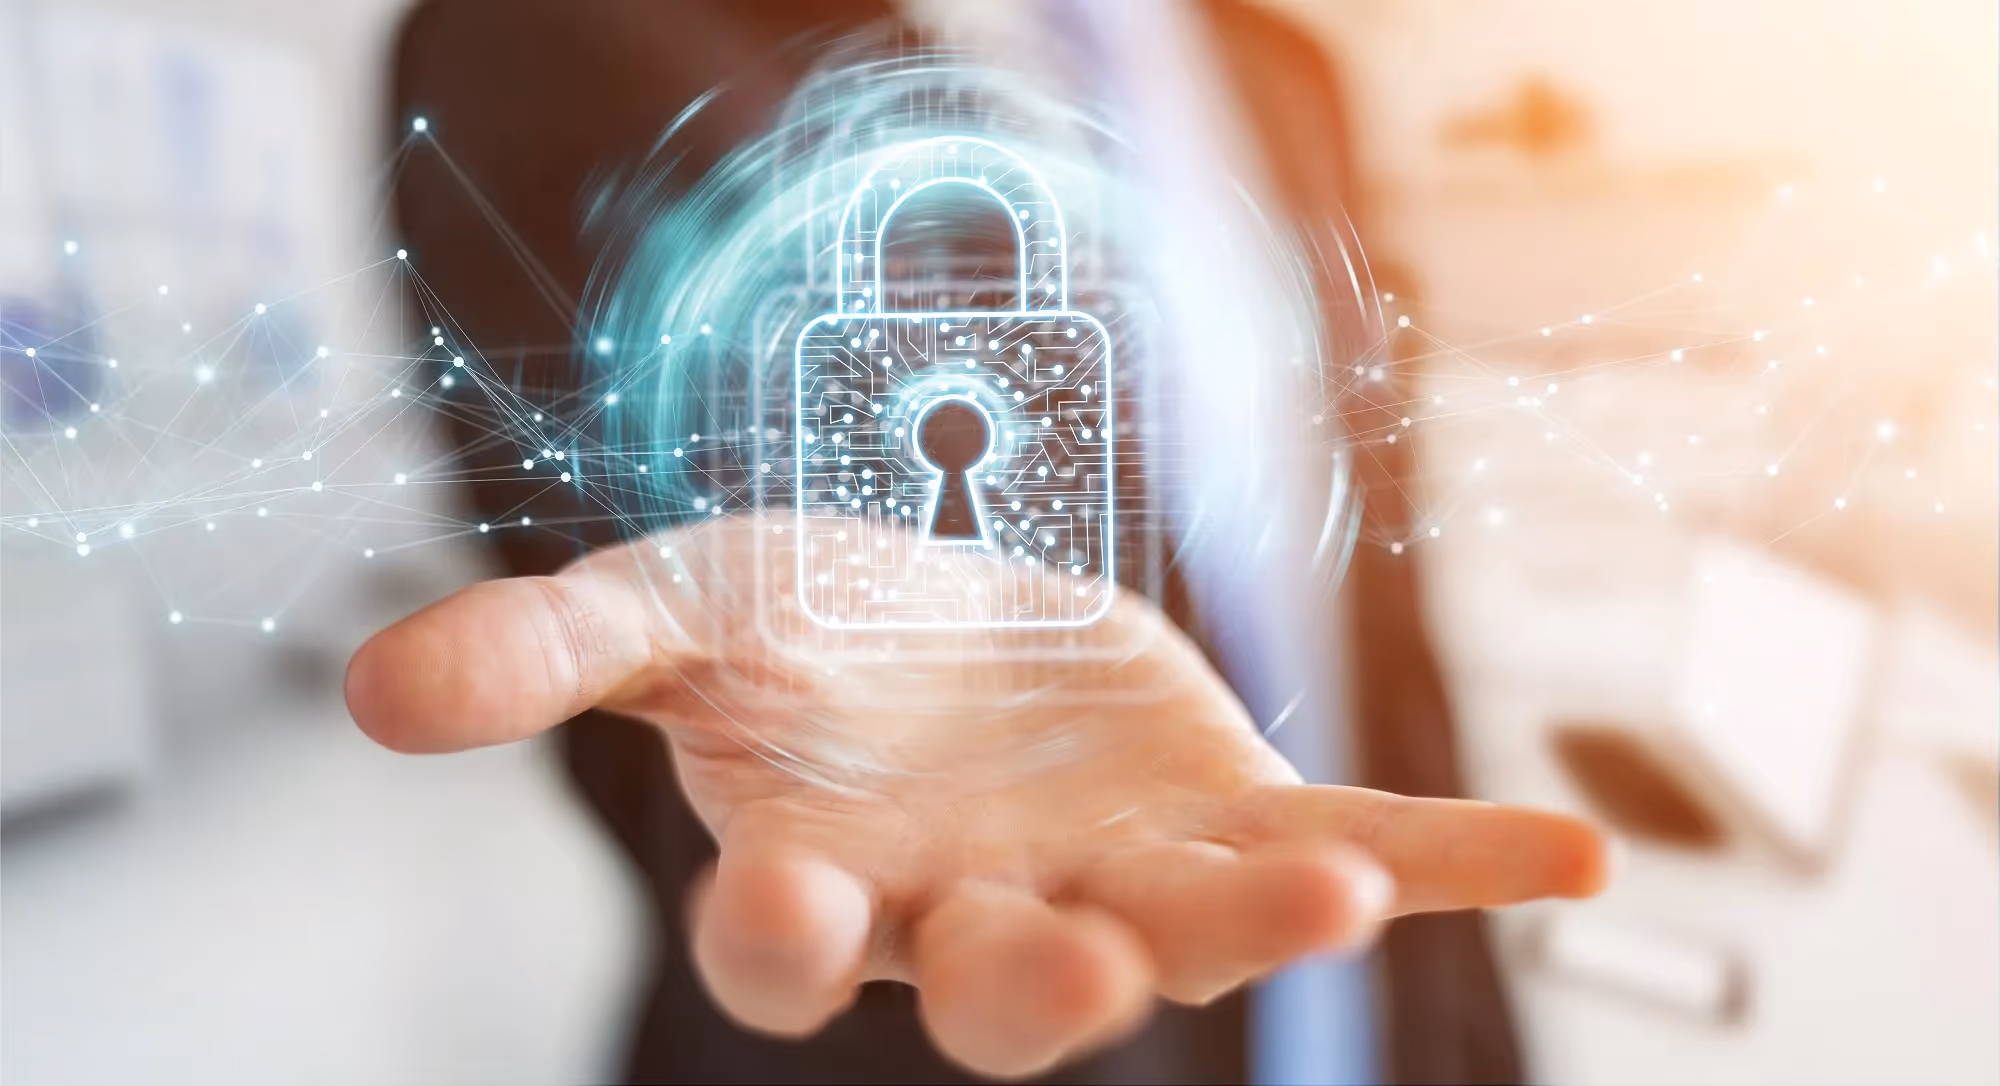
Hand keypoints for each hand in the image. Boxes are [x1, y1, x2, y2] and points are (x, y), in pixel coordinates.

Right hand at [345, 514, 1606, 1077]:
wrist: (941, 620)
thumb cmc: (804, 632)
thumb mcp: (679, 604)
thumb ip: (549, 652)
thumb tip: (370, 691)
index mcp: (834, 874)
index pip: (795, 945)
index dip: (790, 932)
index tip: (788, 893)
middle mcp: (983, 910)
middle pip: (1013, 983)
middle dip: (1048, 980)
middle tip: (1087, 962)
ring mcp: (1125, 876)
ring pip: (1197, 929)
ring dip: (1267, 910)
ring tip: (1339, 874)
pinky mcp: (1234, 818)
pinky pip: (1365, 843)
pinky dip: (1465, 854)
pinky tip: (1578, 848)